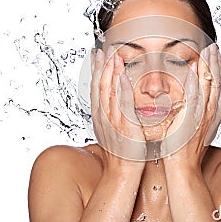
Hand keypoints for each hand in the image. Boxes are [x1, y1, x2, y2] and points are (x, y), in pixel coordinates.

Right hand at [90, 46, 145, 168]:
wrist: (123, 171)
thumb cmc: (121, 151)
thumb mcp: (112, 129)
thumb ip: (112, 113)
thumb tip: (114, 100)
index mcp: (100, 116)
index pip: (96, 88)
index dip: (95, 70)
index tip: (96, 55)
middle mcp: (103, 116)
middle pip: (99, 86)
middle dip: (101, 66)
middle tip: (104, 49)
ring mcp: (112, 121)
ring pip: (109, 92)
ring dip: (111, 72)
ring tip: (114, 55)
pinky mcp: (125, 126)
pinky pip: (123, 104)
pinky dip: (122, 88)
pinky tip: (124, 75)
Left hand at [162, 43, 220, 166]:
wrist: (183, 167)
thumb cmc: (184, 148)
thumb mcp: (193, 127)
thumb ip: (193, 112)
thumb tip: (190, 101)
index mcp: (211, 114)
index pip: (218, 87)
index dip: (218, 70)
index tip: (215, 56)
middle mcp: (210, 113)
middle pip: (217, 83)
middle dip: (216, 63)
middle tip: (214, 47)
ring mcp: (202, 115)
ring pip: (209, 86)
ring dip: (209, 67)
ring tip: (208, 51)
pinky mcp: (191, 119)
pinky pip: (195, 96)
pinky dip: (196, 81)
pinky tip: (195, 68)